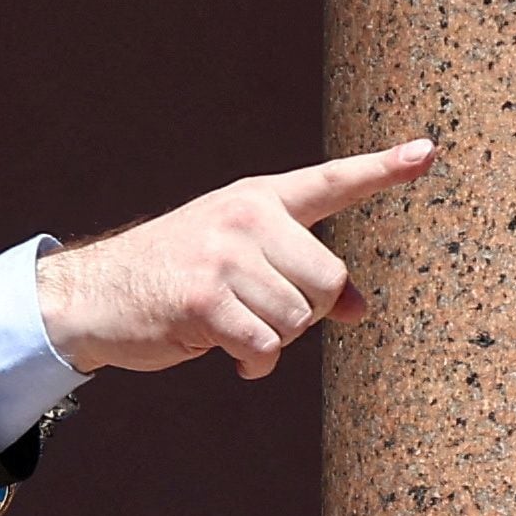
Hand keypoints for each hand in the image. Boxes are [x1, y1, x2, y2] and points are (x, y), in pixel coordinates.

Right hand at [35, 139, 435, 379]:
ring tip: (242, 336)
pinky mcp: (204, 300)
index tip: (427, 152)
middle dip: (310, 315)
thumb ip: (298, 274)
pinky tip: (237, 358)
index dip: (382, 169)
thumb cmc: (169, 278)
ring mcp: (224, 257)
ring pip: (299, 319)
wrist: (89, 295)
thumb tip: (363, 310)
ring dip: (277, 342)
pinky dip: (259, 362)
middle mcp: (245, 219)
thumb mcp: (238, 261)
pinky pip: (266, 344)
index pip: (331, 182)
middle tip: (271, 320)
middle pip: (328, 281)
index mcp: (258, 201)